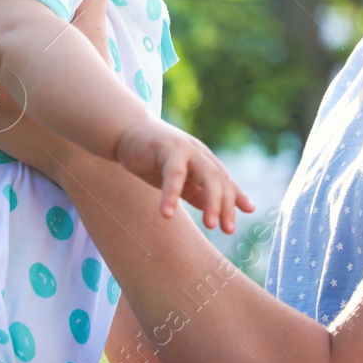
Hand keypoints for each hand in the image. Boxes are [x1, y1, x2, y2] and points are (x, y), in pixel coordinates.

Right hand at [115, 117, 254, 233]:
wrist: (128, 132)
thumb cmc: (156, 159)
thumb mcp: (181, 179)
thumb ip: (198, 194)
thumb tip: (217, 216)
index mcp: (205, 161)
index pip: (225, 183)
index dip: (234, 202)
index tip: (233, 227)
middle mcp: (200, 154)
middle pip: (220, 179)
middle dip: (225, 205)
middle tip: (227, 230)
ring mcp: (186, 149)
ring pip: (207, 175)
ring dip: (211, 200)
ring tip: (210, 225)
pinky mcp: (166, 148)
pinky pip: (173, 174)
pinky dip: (172, 194)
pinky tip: (167, 214)